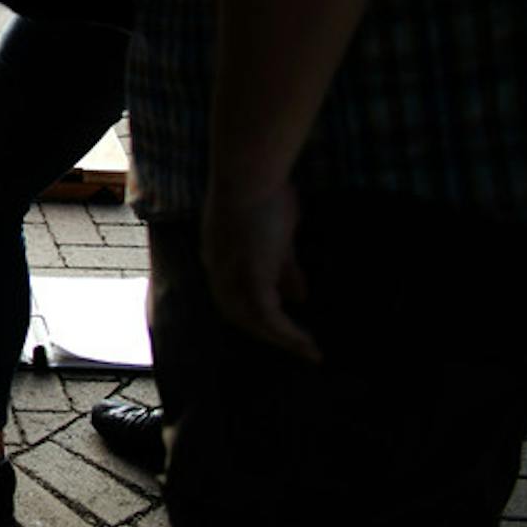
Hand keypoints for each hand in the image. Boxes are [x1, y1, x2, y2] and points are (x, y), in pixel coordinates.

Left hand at [201, 181, 321, 363]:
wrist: (250, 174)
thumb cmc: (264, 191)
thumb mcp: (277, 235)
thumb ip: (284, 267)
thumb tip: (300, 298)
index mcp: (218, 256)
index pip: (231, 293)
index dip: (253, 309)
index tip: (278, 320)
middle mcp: (219, 271)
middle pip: (238, 314)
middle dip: (265, 332)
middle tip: (293, 346)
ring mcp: (232, 276)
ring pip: (253, 321)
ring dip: (281, 339)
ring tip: (308, 352)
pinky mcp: (252, 279)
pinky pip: (270, 317)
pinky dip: (287, 334)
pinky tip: (307, 344)